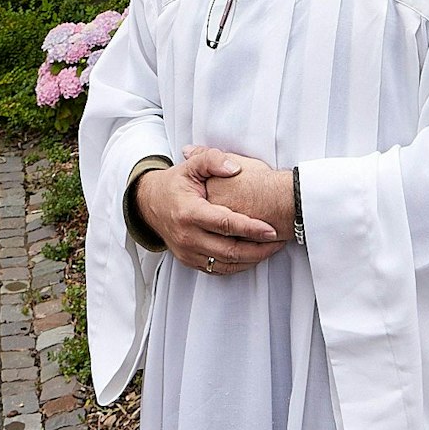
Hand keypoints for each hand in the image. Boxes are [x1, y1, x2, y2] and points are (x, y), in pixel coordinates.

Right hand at [136, 150, 285, 276]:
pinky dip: (239, 265)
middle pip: (229, 250)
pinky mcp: (189, 261)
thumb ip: (212, 159)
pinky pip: (218, 270)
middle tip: (279, 241)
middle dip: (259, 249)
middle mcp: (187, 236)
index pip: (225, 224)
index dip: (251, 228)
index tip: (271, 230)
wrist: (149, 204)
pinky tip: (254, 255)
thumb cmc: (174, 184)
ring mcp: (187, 252)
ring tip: (272, 249)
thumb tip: (235, 167)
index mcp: (188, 213)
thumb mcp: (191, 165)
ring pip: (226, 264)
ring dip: (252, 259)